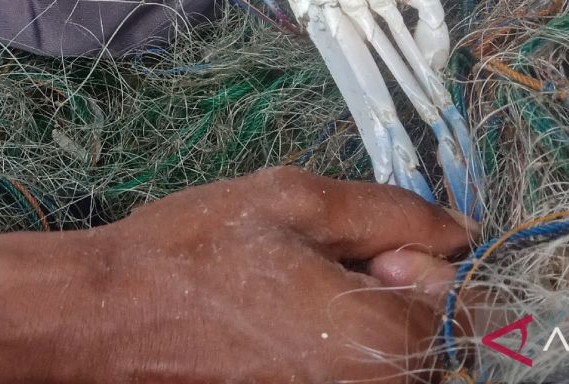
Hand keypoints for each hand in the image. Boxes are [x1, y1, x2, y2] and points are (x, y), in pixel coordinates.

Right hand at [0, 167, 471, 382]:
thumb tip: (458, 230)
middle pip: (426, 338)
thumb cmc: (196, 251)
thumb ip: (391, 213)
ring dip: (356, 316)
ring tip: (285, 288)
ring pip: (382, 358)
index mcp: (383, 338)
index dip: (418, 259)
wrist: (104, 316)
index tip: (364, 241)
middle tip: (316, 261)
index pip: (463, 303)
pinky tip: (268, 318)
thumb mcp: (294, 201)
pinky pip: (337, 370)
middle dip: (391, 290)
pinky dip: (324, 341)